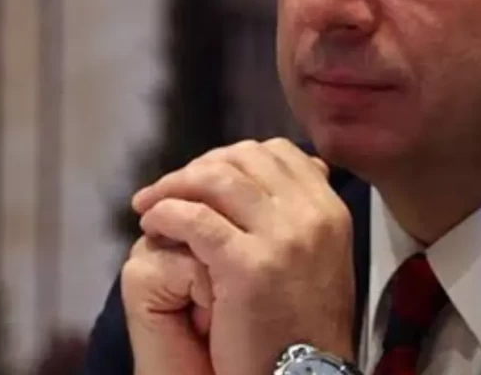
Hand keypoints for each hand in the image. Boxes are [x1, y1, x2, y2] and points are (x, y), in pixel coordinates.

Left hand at [133, 138, 356, 374]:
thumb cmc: (306, 327)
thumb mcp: (324, 259)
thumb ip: (306, 216)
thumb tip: (304, 168)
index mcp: (330, 211)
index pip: (278, 152)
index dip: (233, 157)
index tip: (204, 178)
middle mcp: (312, 216)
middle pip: (244, 158)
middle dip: (199, 168)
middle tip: (168, 189)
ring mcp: (282, 238)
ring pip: (216, 179)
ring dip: (174, 186)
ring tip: (150, 205)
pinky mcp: (247, 266)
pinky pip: (195, 219)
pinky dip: (166, 214)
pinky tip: (153, 224)